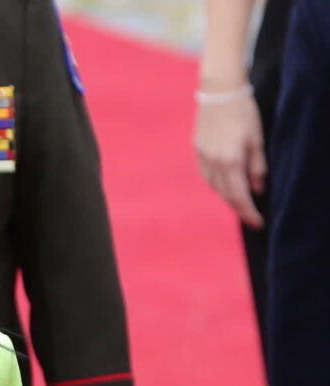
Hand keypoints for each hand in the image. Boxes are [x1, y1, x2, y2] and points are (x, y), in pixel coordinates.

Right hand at [193, 89, 265, 228]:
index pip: (239, 196)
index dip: (248, 212)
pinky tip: (224, 185)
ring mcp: (202, 157)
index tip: (258, 223)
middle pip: (225, 195)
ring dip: (227, 197)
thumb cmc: (243, 113)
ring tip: (239, 201)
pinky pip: (206, 176)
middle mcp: (213, 163)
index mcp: (230, 160)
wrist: (219, 92)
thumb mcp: (257, 140)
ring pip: (214, 187)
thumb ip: (257, 167)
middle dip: (239, 208)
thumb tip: (257, 189)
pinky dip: (216, 184)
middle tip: (251, 217)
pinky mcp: (197, 151)